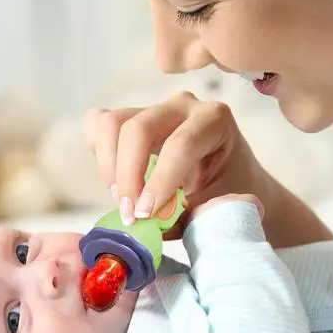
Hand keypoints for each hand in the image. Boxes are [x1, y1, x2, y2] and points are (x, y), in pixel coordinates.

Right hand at [84, 91, 265, 231]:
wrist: (233, 181)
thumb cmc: (231, 193)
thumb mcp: (221, 207)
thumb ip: (189, 215)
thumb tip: (150, 226)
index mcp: (215, 120)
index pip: (180, 144)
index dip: (159, 182)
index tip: (146, 216)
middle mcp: (183, 106)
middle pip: (138, 129)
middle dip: (128, 176)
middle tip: (131, 215)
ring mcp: (154, 109)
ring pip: (111, 123)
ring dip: (109, 167)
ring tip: (124, 200)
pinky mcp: (132, 117)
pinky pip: (99, 124)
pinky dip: (99, 152)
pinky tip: (116, 178)